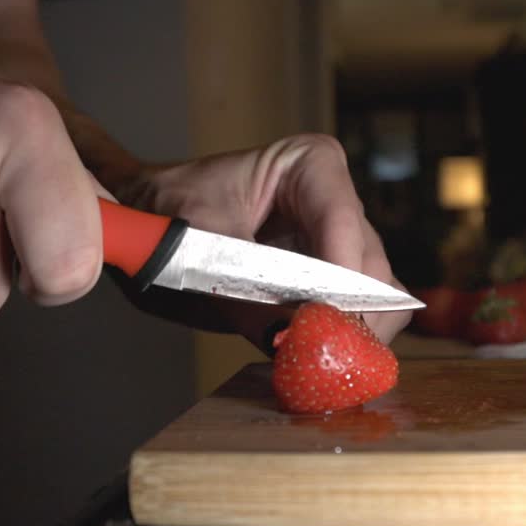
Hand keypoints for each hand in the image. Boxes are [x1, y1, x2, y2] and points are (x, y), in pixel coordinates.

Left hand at [114, 134, 412, 347]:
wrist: (148, 228)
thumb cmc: (167, 213)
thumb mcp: (192, 246)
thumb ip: (240, 289)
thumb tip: (286, 334)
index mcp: (310, 165)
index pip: (341, 221)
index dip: (338, 277)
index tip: (319, 319)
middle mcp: (338, 203)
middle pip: (370, 268)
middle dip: (345, 315)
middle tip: (312, 353)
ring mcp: (343, 248)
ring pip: (378, 301)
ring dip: (347, 336)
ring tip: (307, 359)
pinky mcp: (336, 288)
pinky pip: (364, 321)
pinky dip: (344, 346)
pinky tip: (309, 358)